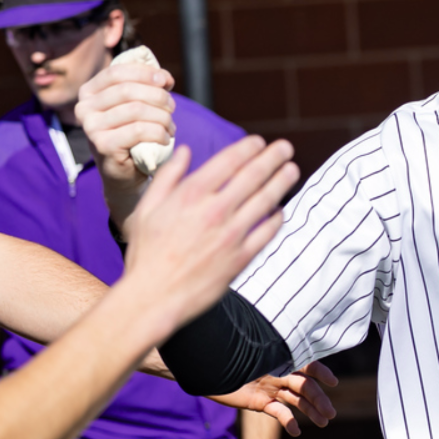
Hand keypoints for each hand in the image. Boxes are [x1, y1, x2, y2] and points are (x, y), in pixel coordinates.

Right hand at [76, 58, 177, 221]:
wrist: (124, 174)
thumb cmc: (131, 135)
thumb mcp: (134, 105)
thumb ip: (144, 87)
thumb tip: (164, 78)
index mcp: (88, 92)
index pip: (117, 72)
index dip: (145, 73)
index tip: (166, 81)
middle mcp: (84, 108)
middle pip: (128, 90)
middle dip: (157, 96)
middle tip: (172, 107)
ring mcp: (91, 128)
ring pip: (136, 109)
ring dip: (162, 116)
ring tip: (171, 126)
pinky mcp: (103, 146)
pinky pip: (139, 130)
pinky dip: (159, 132)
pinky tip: (165, 138)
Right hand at [116, 135, 298, 336]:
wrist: (154, 297)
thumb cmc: (146, 253)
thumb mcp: (147, 208)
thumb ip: (168, 176)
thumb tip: (184, 151)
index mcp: (191, 194)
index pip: (229, 161)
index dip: (249, 148)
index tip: (258, 142)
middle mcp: (215, 211)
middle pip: (253, 176)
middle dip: (273, 158)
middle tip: (285, 147)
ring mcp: (231, 235)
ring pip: (266, 201)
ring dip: (281, 182)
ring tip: (291, 170)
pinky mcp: (241, 258)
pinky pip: (266, 233)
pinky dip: (276, 219)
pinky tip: (279, 210)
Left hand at [212, 361, 339, 435]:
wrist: (202, 368)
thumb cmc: (225, 355)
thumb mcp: (248, 352)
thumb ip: (266, 352)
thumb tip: (284, 342)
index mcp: (278, 357)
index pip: (306, 363)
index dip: (320, 372)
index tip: (332, 383)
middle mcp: (277, 372)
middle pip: (304, 386)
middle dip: (319, 399)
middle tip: (331, 414)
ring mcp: (270, 388)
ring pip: (296, 400)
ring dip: (310, 411)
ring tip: (323, 423)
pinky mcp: (260, 402)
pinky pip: (278, 412)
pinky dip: (288, 422)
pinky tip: (295, 432)